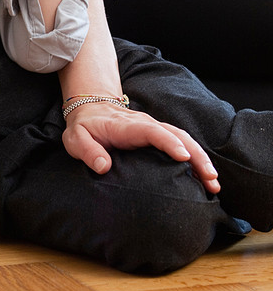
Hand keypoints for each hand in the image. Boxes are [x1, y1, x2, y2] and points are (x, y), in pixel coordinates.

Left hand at [62, 103, 219, 191]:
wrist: (90, 109)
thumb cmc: (84, 127)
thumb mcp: (76, 139)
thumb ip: (88, 151)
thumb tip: (103, 166)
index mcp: (128, 126)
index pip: (153, 132)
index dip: (169, 143)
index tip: (184, 157)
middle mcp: (147, 124)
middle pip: (178, 136)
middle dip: (196, 156)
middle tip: (210, 178)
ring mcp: (154, 129)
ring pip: (184, 140)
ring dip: (200, 159)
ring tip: (213, 182)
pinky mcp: (158, 135)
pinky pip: (181, 143)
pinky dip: (195, 158)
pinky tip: (205, 176)